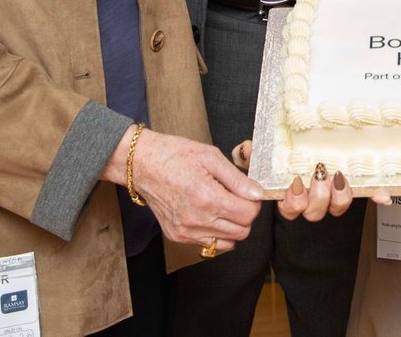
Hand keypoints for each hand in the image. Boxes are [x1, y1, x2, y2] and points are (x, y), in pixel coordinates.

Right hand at [124, 131, 261, 252]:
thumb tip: (258, 194)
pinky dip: (217, 233)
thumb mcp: (211, 157)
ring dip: (233, 225)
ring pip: (228, 241)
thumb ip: (238, 179)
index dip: (254, 202)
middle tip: (237, 197)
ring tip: (223, 205)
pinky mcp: (177, 236)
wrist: (142, 164)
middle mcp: (196, 220)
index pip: (248, 214)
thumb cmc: (174, 155)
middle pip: (242, 231)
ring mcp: (185, 231)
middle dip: (246, 214)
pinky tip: (211, 215)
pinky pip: (210, 244)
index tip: (248, 192)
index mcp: (207, 198)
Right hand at [232, 142, 390, 219]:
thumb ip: (251, 153)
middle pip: (314, 211)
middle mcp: (312, 200)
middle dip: (317, 196)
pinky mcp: (352, 188)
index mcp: (290, 196)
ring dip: (339, 195)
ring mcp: (333, 196)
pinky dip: (376, 195)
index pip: (290, 208)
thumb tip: (246, 149)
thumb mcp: (263, 153)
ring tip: (338, 175)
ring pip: (337, 207)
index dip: (293, 201)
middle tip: (319, 174)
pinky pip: (366, 195)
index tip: (295, 185)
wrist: (303, 146)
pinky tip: (383, 195)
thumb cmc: (281, 154)